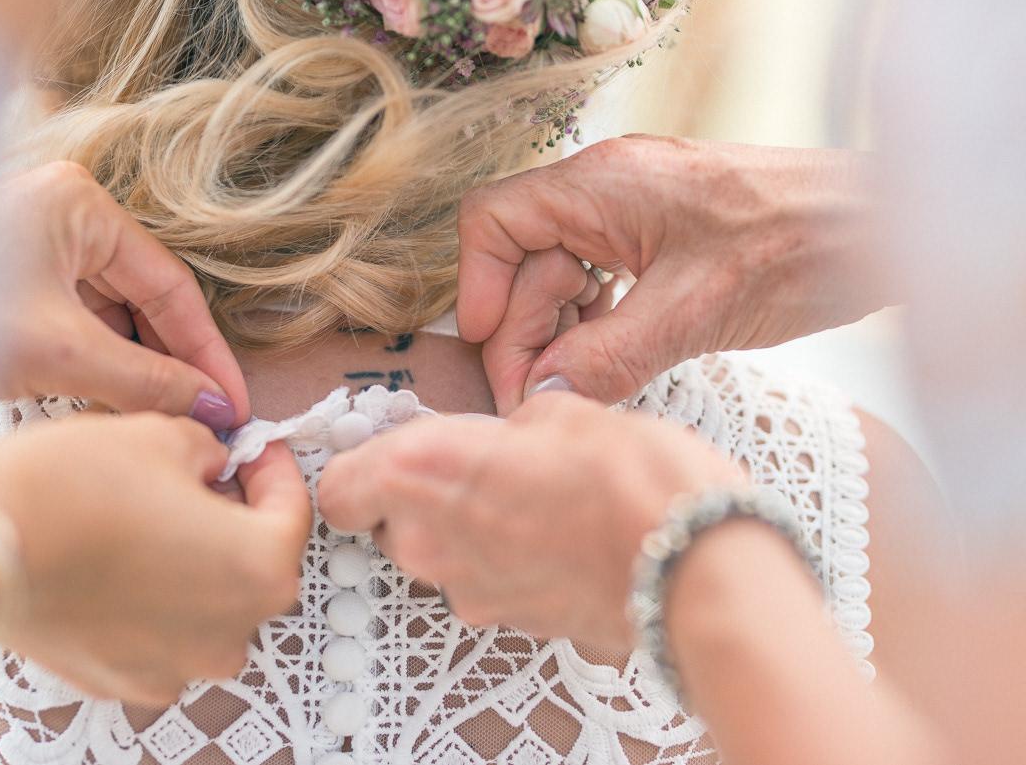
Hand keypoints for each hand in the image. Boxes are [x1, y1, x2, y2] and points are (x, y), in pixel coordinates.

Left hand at [0, 161, 248, 429]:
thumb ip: (143, 380)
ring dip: (137, 367)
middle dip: (173, 362)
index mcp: (83, 208)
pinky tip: (117, 402)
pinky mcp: (21, 280)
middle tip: (206, 418)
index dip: (205, 351)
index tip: (231, 400)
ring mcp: (42, 247)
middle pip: (145, 301)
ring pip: (114, 316)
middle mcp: (68, 218)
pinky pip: (80, 323)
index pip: (171, 288)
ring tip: (164, 417)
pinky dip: (99, 364)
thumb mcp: (55, 353)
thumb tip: (207, 406)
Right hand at [0, 413, 310, 703]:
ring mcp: (180, 665)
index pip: (293, 510)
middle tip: (203, 474)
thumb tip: (213, 460)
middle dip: (235, 513)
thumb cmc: (71, 492)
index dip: (273, 468)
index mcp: (260, 568)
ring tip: (152, 515)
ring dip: (195, 558)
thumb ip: (209, 448)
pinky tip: (119, 558)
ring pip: (210, 600)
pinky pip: (164, 631)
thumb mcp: (160, 435)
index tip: (253, 449)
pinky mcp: (128, 679)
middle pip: (255, 561)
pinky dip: (154, 596)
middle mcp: (232, 630)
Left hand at [317, 391, 744, 648]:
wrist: (692, 564)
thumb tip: (512, 435)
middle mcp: (430, 541)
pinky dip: (507, 561)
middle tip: (478, 467)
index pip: (340, 489)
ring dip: (468, 529)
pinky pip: (487, 582)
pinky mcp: (510, 621)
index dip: (359, 472)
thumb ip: (512, 425)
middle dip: (423, 497)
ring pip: (440, 555)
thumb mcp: (564, 413)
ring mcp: (469, 590)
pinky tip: (558, 536)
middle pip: (390, 523)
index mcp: (425, 471)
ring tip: (531, 500)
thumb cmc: (631, 479)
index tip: (386, 454)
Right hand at [457, 135, 883, 413]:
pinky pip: (598, 279)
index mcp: (601, 185)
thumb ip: (606, 357)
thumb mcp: (694, 312)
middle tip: (539, 395)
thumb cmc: (797, 247)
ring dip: (559, 332)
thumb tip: (541, 397)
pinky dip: (594, 323)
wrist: (877, 227)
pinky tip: (611, 357)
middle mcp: (606, 190)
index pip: (494, 221)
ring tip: (579, 382)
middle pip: (523, 259)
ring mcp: (632, 212)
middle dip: (525, 328)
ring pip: (559, 273)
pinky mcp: (657, 236)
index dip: (478, 286)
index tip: (492, 348)